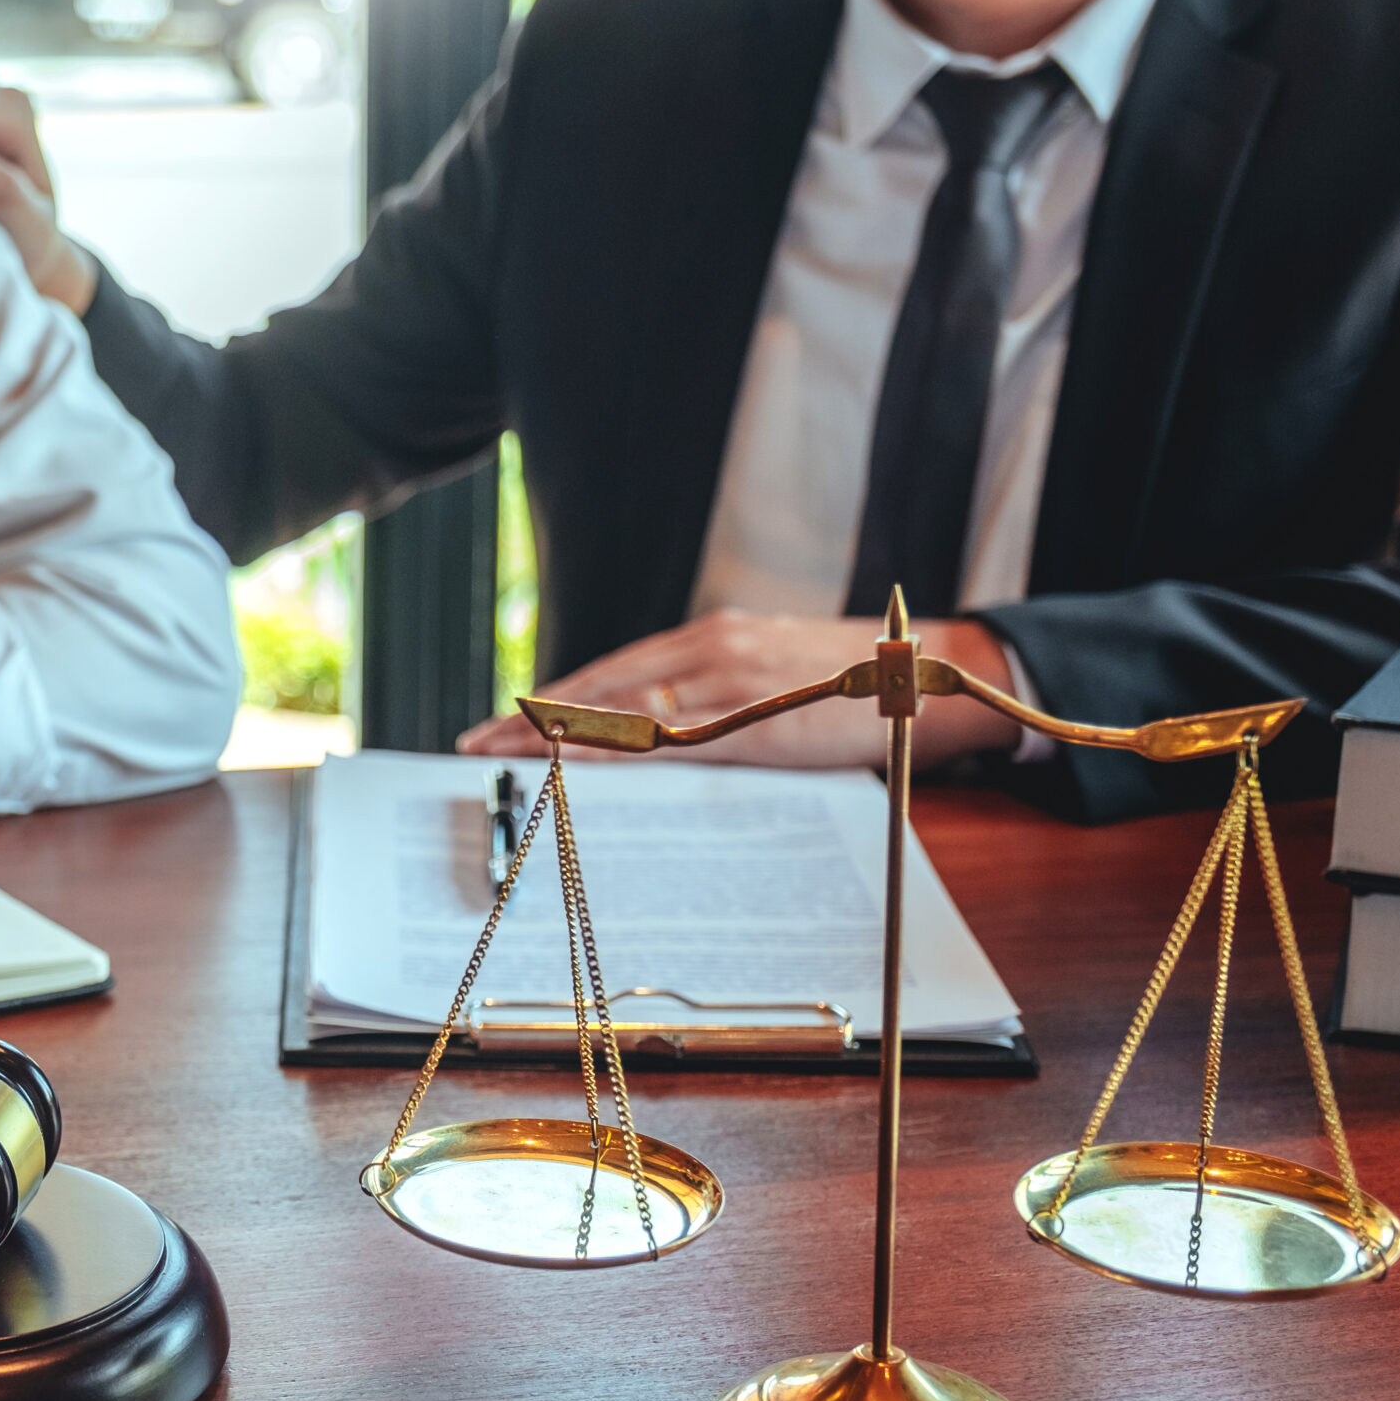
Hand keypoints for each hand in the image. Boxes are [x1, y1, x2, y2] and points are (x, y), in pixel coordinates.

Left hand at [457, 611, 1025, 767]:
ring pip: (626, 707)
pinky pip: (672, 736)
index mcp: (709, 640)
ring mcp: (731, 681)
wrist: (925, 676)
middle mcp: (711, 649)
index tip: (502, 718)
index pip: (612, 669)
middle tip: (474, 742)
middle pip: (603, 685)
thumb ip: (710, 698)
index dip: (553, 696)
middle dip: (534, 715)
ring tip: (505, 753)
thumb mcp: (766, 680)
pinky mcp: (756, 718)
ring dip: (559, 732)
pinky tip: (579, 760)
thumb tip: (654, 732)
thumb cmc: (846, 686)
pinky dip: (619, 746)